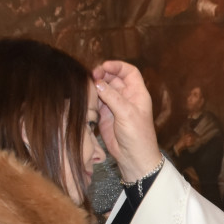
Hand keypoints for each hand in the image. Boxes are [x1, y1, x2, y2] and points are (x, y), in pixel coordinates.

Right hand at [92, 61, 161, 177]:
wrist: (133, 158)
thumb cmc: (138, 136)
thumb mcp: (126, 113)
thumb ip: (112, 97)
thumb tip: (97, 83)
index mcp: (137, 93)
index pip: (129, 72)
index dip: (117, 66)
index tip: (104, 66)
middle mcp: (126, 97)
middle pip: (113, 78)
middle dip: (103, 74)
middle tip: (91, 76)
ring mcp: (115, 106)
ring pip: (104, 89)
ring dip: (96, 85)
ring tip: (86, 85)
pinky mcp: (105, 115)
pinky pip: (97, 101)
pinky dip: (91, 97)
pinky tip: (86, 96)